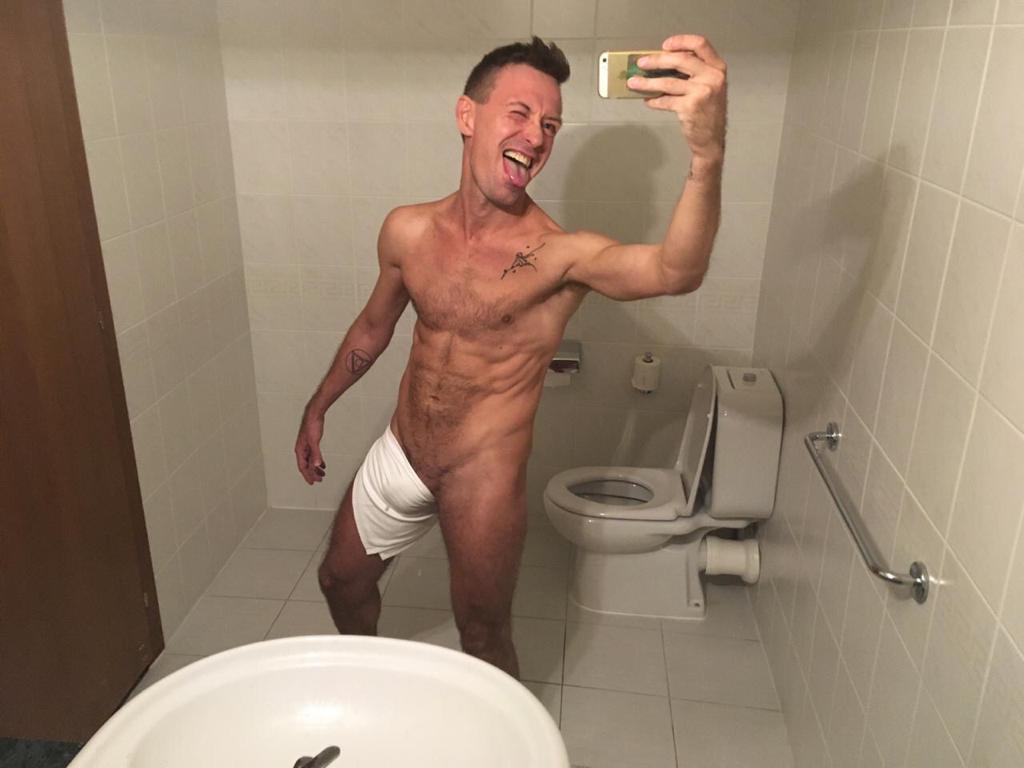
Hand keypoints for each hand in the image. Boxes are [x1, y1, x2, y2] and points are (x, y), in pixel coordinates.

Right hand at [295, 410, 325, 484]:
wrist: (314, 414)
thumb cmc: (312, 425)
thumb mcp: (314, 441)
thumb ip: (316, 454)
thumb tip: (316, 466)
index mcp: (300, 450)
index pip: (303, 467)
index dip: (307, 476)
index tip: (312, 482)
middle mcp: (302, 449)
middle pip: (306, 465)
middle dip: (312, 473)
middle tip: (320, 479)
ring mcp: (306, 446)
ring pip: (310, 461)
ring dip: (315, 468)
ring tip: (322, 473)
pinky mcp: (311, 443)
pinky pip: (313, 455)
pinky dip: (318, 460)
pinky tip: (322, 464)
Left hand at [627, 34, 726, 161]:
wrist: (711, 140)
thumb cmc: (708, 111)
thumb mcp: (710, 86)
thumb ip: (694, 72)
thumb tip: (663, 62)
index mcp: (717, 68)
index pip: (701, 44)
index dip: (681, 41)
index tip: (664, 45)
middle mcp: (712, 77)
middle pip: (680, 59)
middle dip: (656, 60)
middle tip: (641, 63)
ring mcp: (702, 92)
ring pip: (668, 82)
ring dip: (647, 82)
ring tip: (633, 82)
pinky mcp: (689, 107)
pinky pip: (665, 100)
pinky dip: (654, 100)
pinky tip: (647, 100)